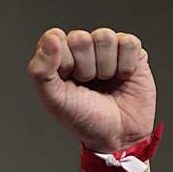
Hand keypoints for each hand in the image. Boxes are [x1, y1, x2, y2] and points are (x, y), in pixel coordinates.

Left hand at [28, 28, 155, 152]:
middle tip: (88, 85)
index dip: (62, 61)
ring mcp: (107, 49)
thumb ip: (40, 71)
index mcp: (59, 58)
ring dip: (105, 67)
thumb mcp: (53, 100)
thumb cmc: (83, 119)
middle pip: (80, 38)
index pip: (55, 37)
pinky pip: (128, 42)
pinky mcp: (132, 52)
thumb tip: (50, 38)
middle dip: (84, 67)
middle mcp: (82, 50)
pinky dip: (125, 65)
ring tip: (105, 82)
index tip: (67, 80)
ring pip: (105, 37)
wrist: (117, 135)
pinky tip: (122, 77)